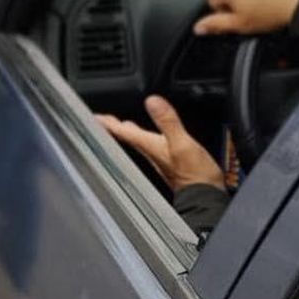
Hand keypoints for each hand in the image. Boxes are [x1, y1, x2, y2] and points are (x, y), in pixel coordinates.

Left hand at [96, 96, 224, 193]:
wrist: (206, 197)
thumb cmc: (195, 175)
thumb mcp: (182, 144)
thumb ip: (168, 122)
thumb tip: (152, 101)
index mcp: (150, 146)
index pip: (122, 132)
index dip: (106, 123)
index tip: (92, 116)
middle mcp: (151, 153)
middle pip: (126, 137)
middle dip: (113, 127)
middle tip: (100, 119)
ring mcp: (159, 159)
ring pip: (136, 142)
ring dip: (126, 132)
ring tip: (118, 125)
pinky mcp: (169, 163)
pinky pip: (149, 146)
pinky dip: (142, 138)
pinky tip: (145, 137)